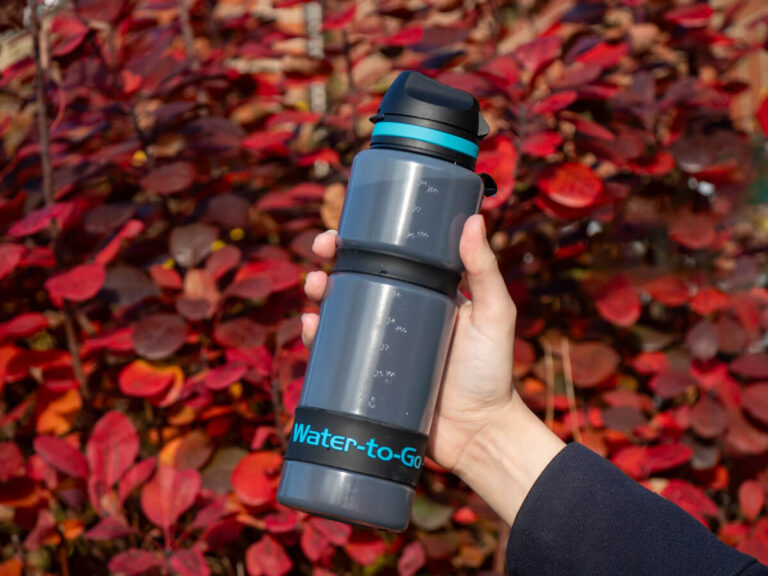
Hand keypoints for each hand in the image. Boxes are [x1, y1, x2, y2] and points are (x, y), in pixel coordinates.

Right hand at [301, 215, 563, 523]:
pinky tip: (312, 327)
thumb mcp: (494, 315)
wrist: (478, 434)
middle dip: (331, 261)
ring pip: (340, 312)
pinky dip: (318, 337)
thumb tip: (474, 219)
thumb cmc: (492, 372)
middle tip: (320, 251)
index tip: (344, 228)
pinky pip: (335, 352)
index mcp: (425, 293)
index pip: (388, 257)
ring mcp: (381, 345)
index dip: (362, 241)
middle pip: (356, 280)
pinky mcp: (367, 375)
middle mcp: (399, 314)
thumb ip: (485, 271)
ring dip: (319, 293)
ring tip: (315, 287)